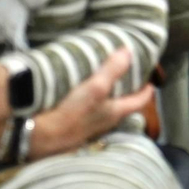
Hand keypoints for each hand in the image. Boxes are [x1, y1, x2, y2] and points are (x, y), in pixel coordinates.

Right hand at [28, 48, 151, 161]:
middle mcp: (105, 123)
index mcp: (115, 113)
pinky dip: (89, 104)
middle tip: (127, 79)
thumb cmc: (71, 113)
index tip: (150, 81)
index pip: (139, 101)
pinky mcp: (71, 129)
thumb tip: (129, 51)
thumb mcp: (95, 87)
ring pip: (104, 111)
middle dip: (126, 94)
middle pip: (122, 107)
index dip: (147, 90)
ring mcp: (88, 128)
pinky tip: (79, 96)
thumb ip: (113, 70)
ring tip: (104, 84)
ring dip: (107, 99)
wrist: (37, 136)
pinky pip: (87, 114)